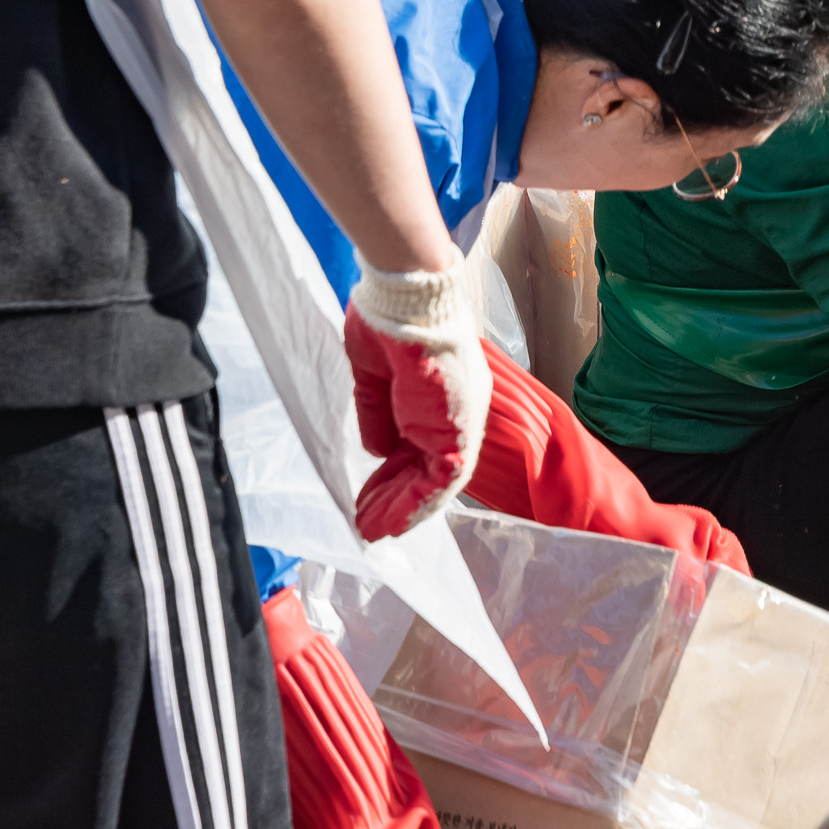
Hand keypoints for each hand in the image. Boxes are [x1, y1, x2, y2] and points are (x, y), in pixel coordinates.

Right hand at [344, 263, 492, 539]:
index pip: (421, 446)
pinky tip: (388, 522)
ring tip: (372, 530)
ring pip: (434, 482)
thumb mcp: (376, 378)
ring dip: (401, 508)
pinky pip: (440, 481)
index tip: (371, 493)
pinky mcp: (458, 431)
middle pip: (428, 469)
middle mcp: (457, 412)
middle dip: (395, 498)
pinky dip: (414, 504)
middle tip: (368, 521)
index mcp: (440, 396)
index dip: (395, 474)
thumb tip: (378, 451)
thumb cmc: (391, 323)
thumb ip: (379, 415)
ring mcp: (461, 422)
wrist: (408, 299)